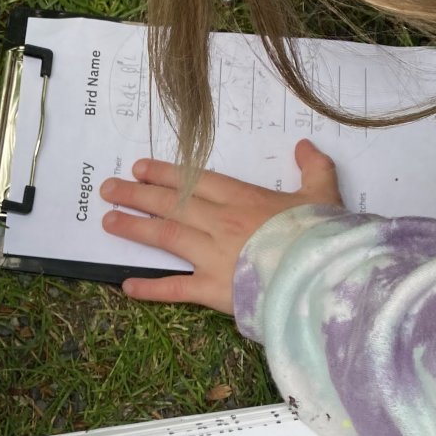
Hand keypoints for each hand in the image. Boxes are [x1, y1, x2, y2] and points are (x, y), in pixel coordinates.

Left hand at [100, 139, 341, 314]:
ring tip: (108, 221)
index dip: (165, 173)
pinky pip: (175, 288)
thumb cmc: (325, 237)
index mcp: (244, 199)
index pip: (195, 181)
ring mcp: (213, 255)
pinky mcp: (213, 289)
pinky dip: (149, 289)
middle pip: (171, 204)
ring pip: (165, 236)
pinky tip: (126, 286)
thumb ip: (314, 168)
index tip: (140, 167)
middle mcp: (221, 222)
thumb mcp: (324, 196)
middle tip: (108, 188)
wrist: (327, 276)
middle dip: (136, 194)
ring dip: (133, 228)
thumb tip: (305, 145)